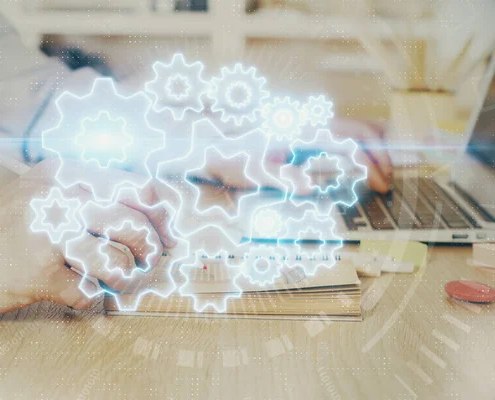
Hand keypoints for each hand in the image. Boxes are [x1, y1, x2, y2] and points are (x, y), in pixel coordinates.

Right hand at [0, 159, 174, 317]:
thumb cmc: (1, 225)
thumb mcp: (43, 189)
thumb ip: (91, 191)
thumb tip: (152, 210)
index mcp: (66, 173)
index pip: (137, 187)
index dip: (162, 215)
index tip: (171, 235)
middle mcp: (58, 198)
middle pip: (132, 225)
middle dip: (149, 249)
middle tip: (146, 261)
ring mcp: (46, 235)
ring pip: (116, 260)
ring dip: (123, 276)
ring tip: (113, 277)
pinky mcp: (35, 274)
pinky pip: (88, 293)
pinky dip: (94, 299)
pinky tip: (83, 293)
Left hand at [200, 117, 391, 193]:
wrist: (219, 152)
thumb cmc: (237, 163)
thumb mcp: (255, 173)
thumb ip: (281, 177)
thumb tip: (308, 186)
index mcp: (302, 131)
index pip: (349, 141)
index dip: (370, 162)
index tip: (380, 185)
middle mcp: (311, 123)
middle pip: (361, 130)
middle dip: (381, 155)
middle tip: (388, 183)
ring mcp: (311, 126)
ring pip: (356, 127)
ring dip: (376, 147)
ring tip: (385, 172)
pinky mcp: (309, 133)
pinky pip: (344, 134)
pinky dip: (363, 145)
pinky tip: (368, 161)